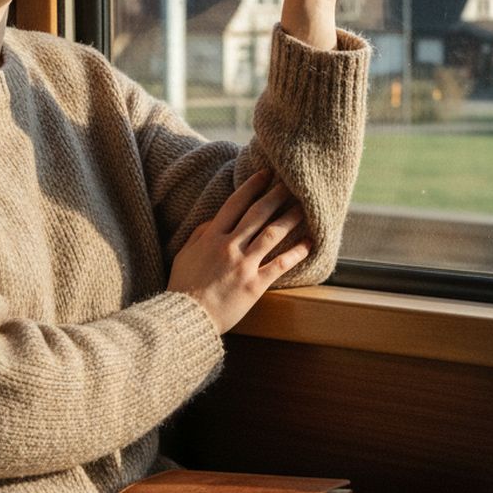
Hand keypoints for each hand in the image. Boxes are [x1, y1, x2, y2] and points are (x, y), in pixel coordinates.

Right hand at [168, 169, 310, 333]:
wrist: (186, 318)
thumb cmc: (183, 287)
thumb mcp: (185, 254)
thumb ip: (200, 234)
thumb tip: (215, 219)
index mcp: (211, 237)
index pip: (235, 204)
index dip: (251, 187)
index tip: (264, 174)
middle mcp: (229, 247)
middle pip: (257, 214)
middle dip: (275, 196)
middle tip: (290, 183)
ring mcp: (243, 265)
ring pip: (271, 234)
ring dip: (289, 218)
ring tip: (303, 207)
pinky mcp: (255, 285)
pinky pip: (280, 265)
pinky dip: (296, 252)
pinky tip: (309, 243)